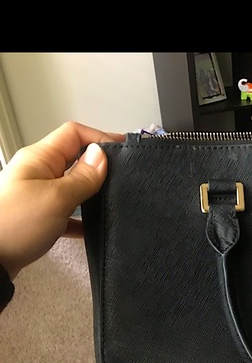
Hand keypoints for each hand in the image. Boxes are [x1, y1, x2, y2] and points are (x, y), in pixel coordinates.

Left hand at [0, 121, 124, 278]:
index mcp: (39, 158)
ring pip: (72, 185)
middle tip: (122, 175)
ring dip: (91, 191)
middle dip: (99, 165)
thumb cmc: (16, 225)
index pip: (74, 134)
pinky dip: (81, 218)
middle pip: (75, 158)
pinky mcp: (39, 217)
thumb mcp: (57, 198)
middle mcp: (38, 172)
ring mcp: (38, 194)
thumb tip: (101, 156)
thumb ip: (83, 177)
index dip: (99, 138)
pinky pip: (67, 211)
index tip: (123, 149)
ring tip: (111, 199)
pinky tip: (92, 228)